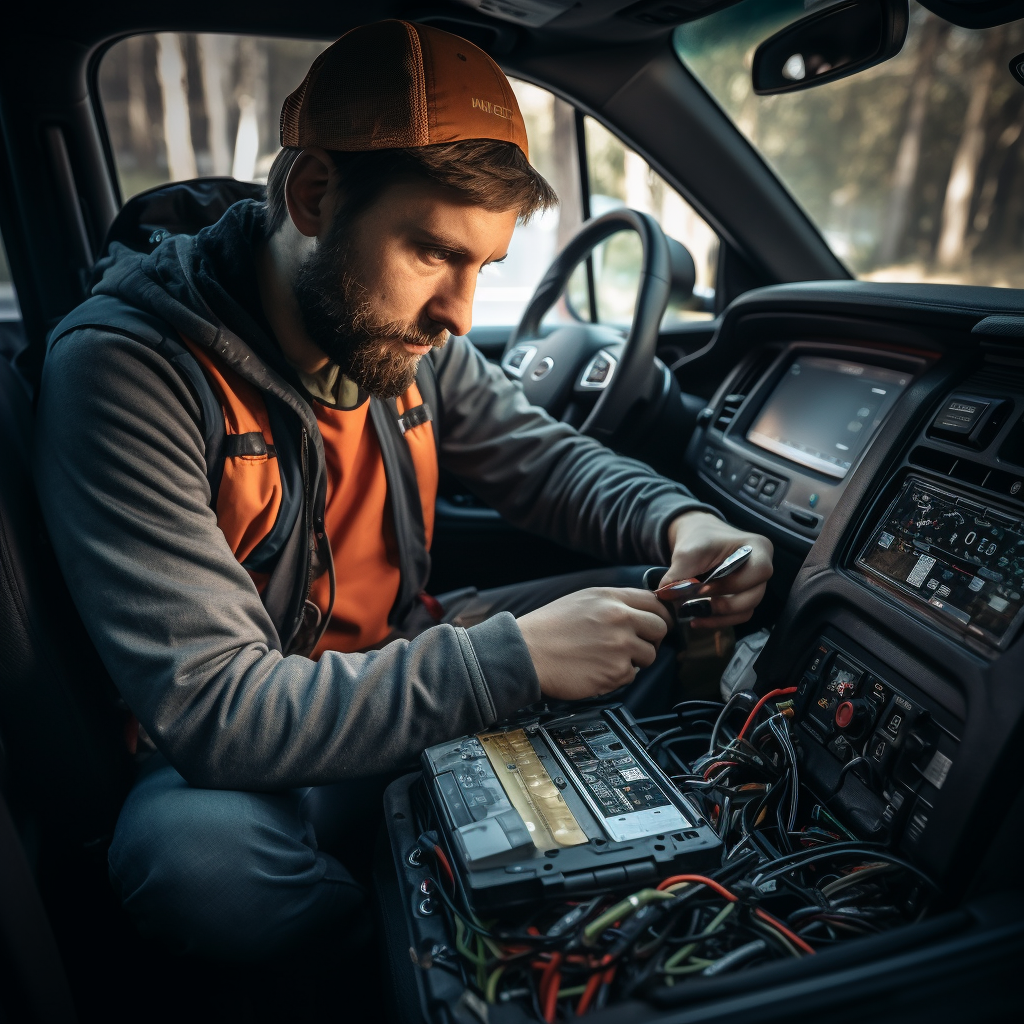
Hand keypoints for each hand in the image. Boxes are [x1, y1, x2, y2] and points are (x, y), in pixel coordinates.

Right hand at [517, 588, 673, 700]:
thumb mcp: (583, 600)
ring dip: (635, 659)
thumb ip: (614, 602)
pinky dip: (618, 676)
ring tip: (607, 657)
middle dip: (652, 638)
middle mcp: (620, 619)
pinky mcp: (616, 673)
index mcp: (611, 598)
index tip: (656, 623)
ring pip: (649, 655)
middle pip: (660, 628)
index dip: (660, 614)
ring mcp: (620, 646)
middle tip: (636, 644)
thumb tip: (642, 611)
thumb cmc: (549, 628)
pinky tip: (597, 669)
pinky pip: (631, 675)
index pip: (655, 602)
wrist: (527, 653)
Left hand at [664, 512, 772, 627]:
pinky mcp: (743, 598)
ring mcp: (755, 585)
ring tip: (693, 615)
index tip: (702, 588)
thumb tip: (666, 597)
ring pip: (746, 611)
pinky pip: (737, 616)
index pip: (758, 572)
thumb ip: (679, 574)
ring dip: (719, 617)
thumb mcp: (687, 552)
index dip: (731, 584)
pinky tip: (697, 618)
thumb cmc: (697, 539)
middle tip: (696, 605)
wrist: (696, 538)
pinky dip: (718, 620)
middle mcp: (763, 567)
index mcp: (758, 548)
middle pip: (754, 596)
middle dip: (724, 605)